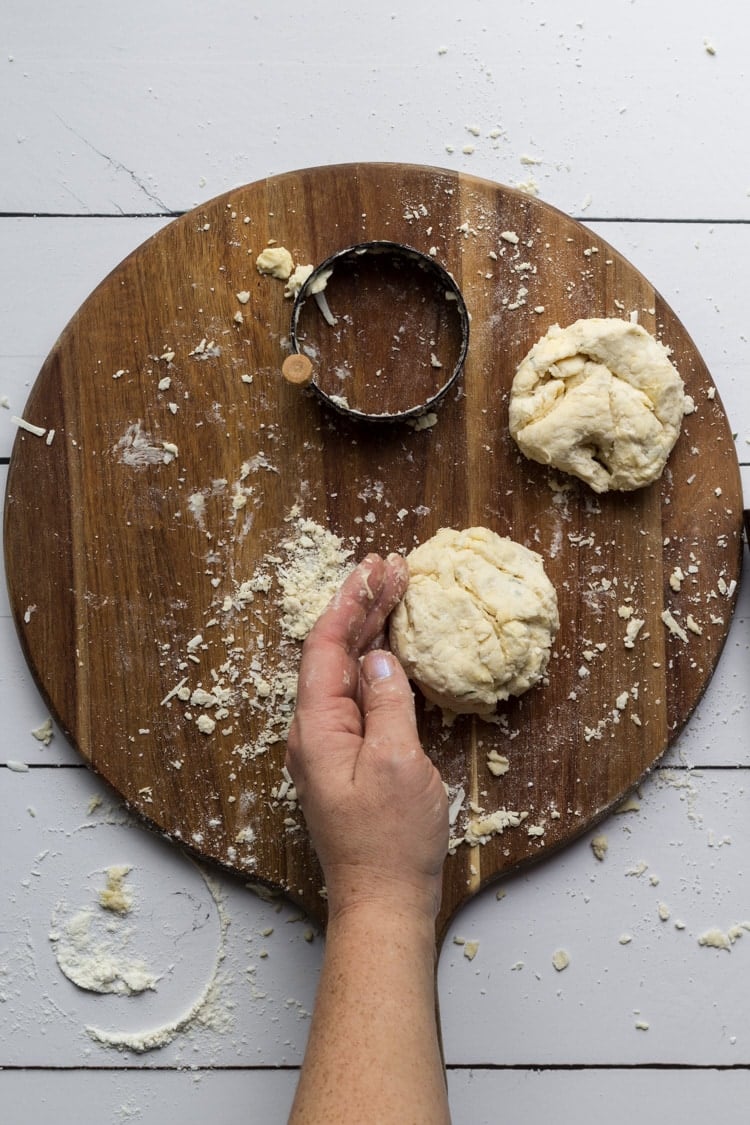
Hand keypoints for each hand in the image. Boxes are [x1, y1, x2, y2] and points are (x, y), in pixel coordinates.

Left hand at [286, 553, 448, 923]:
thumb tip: (379, 660)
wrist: (384, 902)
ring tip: (394, 591)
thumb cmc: (390, 842)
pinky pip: (358, 697)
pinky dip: (376, 664)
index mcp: (317, 728)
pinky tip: (391, 648)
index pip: (326, 647)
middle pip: (334, 652)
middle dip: (362, 607)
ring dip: (370, 630)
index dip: (349, 603)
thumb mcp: (398, 764)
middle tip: (392, 567)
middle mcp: (315, 732)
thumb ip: (387, 704)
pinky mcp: (349, 758)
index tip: (374, 568)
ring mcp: (330, 746)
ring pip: (346, 671)